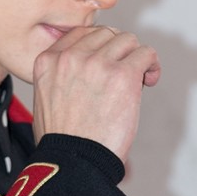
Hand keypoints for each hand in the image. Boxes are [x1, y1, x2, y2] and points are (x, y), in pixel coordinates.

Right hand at [32, 25, 159, 163]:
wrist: (74, 162)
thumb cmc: (63, 140)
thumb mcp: (45, 97)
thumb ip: (61, 74)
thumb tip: (89, 64)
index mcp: (48, 61)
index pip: (80, 34)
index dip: (98, 46)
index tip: (107, 62)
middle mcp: (71, 57)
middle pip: (106, 34)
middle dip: (118, 52)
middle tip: (124, 74)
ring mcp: (97, 64)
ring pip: (128, 40)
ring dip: (136, 57)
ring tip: (139, 79)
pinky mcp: (123, 75)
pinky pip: (146, 53)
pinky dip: (151, 65)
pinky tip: (149, 80)